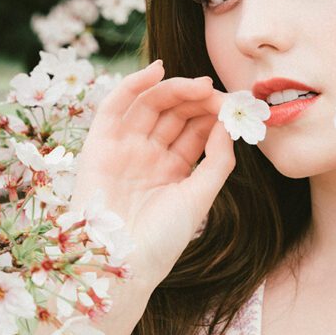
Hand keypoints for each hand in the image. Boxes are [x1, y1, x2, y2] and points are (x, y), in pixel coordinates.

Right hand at [70, 60, 234, 291]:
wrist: (124, 263)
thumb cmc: (162, 239)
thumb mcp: (200, 197)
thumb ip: (217, 160)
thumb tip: (227, 125)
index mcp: (173, 169)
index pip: (196, 130)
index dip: (214, 114)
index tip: (235, 105)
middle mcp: (148, 155)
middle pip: (175, 114)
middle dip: (197, 99)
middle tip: (218, 92)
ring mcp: (124, 148)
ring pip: (150, 106)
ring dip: (175, 89)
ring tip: (200, 84)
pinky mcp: (99, 145)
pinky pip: (114, 107)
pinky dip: (133, 85)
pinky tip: (157, 71)